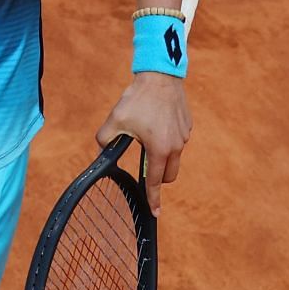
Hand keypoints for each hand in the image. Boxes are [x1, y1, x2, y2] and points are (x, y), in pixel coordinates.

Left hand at [95, 74, 190, 213]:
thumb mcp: (114, 121)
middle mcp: (176, 146)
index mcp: (158, 150)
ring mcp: (184, 136)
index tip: (155, 212)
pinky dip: (167, 140)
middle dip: (157, 176)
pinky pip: (177, 141)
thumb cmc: (137, 99)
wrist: (160, 76)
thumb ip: (104, 141)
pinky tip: (156, 122)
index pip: (154, 181)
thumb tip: (101, 154)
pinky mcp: (187, 126)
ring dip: (162, 156)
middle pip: (168, 175)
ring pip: (174, 157)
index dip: (153, 198)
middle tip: (143, 164)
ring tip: (146, 134)